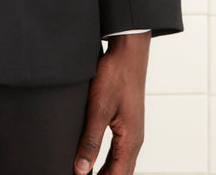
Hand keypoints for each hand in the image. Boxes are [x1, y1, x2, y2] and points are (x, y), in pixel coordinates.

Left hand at [74, 31, 150, 174]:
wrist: (127, 52)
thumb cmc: (116, 76)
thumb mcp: (98, 109)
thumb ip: (90, 140)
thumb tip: (81, 169)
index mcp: (130, 141)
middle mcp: (134, 139)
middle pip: (120, 172)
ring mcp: (132, 130)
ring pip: (119, 161)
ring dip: (105, 171)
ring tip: (85, 173)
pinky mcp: (126, 121)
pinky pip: (118, 148)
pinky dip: (107, 158)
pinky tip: (94, 156)